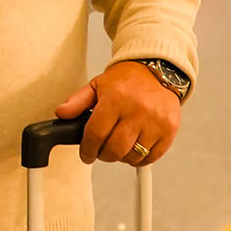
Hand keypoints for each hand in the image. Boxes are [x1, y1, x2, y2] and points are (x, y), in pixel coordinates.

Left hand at [55, 60, 181, 165]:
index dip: (87, 149)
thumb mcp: (96, 86)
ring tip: (118, 147)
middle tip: (100, 152)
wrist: (157, 71)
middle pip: (114, 149)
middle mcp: (137, 110)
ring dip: (121, 157)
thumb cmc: (125, 81)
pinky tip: (133, 149)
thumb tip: (61, 114)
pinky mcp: (169, 130)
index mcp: (115, 99)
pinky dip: (140, 159)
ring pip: (133, 155)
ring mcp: (155, 121)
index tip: (85, 154)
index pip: (96, 133)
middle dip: (103, 155)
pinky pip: (152, 157)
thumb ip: (76, 102)